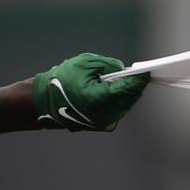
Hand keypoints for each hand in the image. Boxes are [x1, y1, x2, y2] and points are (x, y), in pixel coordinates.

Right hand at [33, 53, 148, 130]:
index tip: (147, 70)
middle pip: (130, 97)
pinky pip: (118, 110)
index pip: (128, 88)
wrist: (42, 103)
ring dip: (128, 93)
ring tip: (127, 81)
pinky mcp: (101, 125)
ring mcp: (104, 122)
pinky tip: (117, 91)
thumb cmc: (60, 80)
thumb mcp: (85, 63)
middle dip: (134, 85)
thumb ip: (109, 64)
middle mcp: (104, 113)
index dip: (139, 78)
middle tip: (139, 73)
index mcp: (99, 98)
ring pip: (125, 105)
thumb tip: (124, 70)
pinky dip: (120, 100)